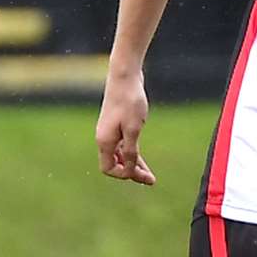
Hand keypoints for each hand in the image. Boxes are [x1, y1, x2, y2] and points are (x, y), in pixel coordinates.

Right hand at [96, 69, 155, 184]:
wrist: (125, 76)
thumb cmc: (129, 101)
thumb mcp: (133, 129)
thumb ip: (131, 151)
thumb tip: (130, 170)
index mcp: (104, 141)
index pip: (109, 169)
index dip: (125, 174)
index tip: (142, 174)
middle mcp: (104, 138)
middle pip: (115, 164)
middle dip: (132, 173)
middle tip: (152, 180)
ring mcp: (109, 131)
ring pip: (120, 155)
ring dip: (134, 165)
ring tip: (150, 175)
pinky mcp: (116, 124)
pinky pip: (123, 145)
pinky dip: (132, 153)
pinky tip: (143, 158)